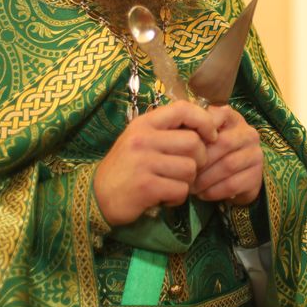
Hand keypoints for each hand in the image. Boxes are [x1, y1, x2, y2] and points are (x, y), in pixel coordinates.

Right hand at [93, 101, 219, 225]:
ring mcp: (143, 162)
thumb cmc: (126, 166)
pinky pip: (180, 190)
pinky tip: (164, 197)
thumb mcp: (142, 139)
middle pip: (194, 143)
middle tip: (187, 170)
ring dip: (187, 181)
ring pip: (190, 168)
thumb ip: (168, 131)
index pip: (183, 109)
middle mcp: (143, 139)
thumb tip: (209, 124)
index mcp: (144, 123)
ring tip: (171, 184)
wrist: (97, 196)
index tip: (210, 136)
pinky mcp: (146, 187)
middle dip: (199, 160)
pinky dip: (177, 198)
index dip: (204, 120)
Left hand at [191, 105, 263, 205]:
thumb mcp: (202, 138)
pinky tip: (202, 194)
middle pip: (224, 143)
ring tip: (190, 186)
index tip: (185, 145)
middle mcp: (248, 134)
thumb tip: (175, 133)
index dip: (201, 129)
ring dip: (205, 179)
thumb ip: (192, 130)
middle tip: (184, 172)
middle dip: (201, 160)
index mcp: (233, 119)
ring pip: (228, 165)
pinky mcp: (256, 177)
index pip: (220, 115)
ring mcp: (255, 155)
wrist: (234, 181)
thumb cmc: (211, 154)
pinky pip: (232, 184)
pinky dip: (213, 191)